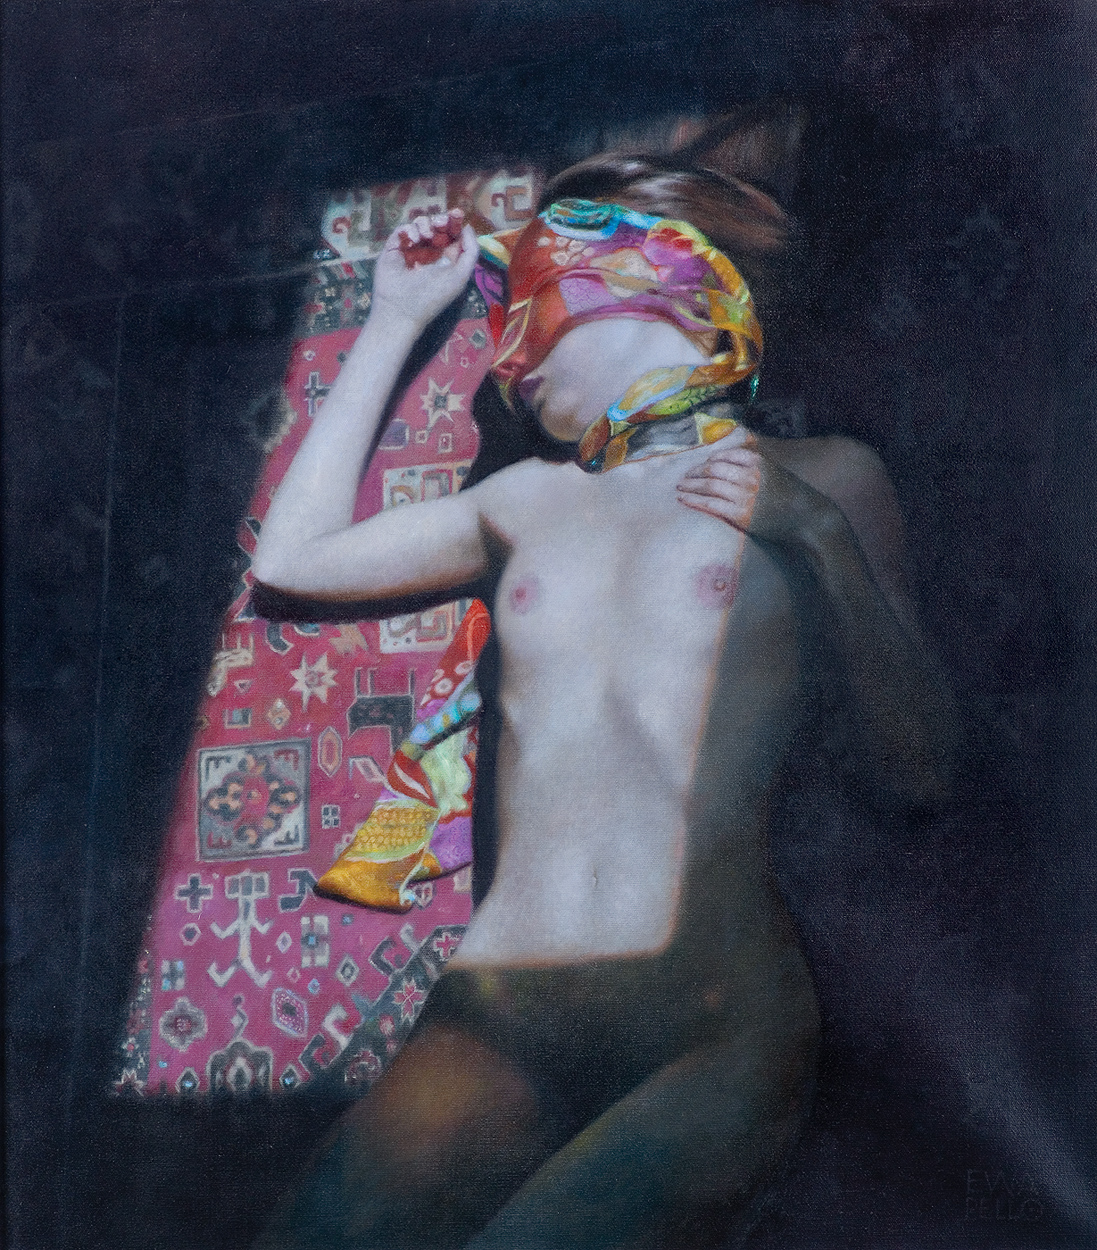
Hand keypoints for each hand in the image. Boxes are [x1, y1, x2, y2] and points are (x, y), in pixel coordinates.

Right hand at [371, 209, 478, 330]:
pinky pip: (403, 229)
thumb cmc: (434, 296)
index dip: (455, 222)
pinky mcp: (394, 248)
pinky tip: (413, 240)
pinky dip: (410, 230)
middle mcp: (429, 252)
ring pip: (420, 224)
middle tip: (441, 223)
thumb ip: (470, 252)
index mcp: (446, 258)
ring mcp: (411, 249)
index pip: (452, 234)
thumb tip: (467, 227)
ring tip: (426, 236)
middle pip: (437, 225)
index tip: (457, 214)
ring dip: (425, 224)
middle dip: (441, 220)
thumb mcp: (460, 276)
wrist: (402, 309)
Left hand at [676, 427, 836, 549]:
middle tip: (683, 477)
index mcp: (758, 461)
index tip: (699, 466)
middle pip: (712, 469)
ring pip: (709, 486)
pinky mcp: (742, 515)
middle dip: (694, 473)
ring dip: (690, 486)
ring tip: (680, 488)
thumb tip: (725, 461)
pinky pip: (712, 505)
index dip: (707, 461)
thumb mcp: (773, 471)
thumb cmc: (791, 495)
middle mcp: (750, 476)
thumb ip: (752, 465)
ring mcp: (745, 496)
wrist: (809, 518)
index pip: (724, 455)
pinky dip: (695, 501)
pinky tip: (685, 500)